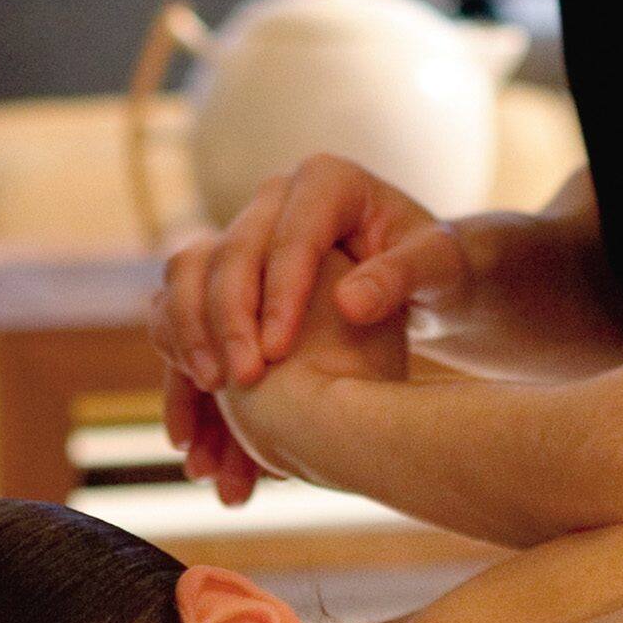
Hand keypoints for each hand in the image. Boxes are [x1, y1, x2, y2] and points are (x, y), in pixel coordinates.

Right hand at [152, 157, 466, 498]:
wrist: (417, 281)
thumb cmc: (436, 267)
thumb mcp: (440, 265)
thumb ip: (404, 273)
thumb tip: (351, 301)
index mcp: (326, 182)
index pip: (290, 235)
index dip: (277, 293)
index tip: (277, 352)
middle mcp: (272, 202)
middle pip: (226, 255)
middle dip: (224, 323)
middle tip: (239, 384)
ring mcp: (241, 239)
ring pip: (185, 283)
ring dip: (186, 349)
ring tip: (201, 409)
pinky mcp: (223, 282)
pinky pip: (182, 323)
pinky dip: (182, 381)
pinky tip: (190, 440)